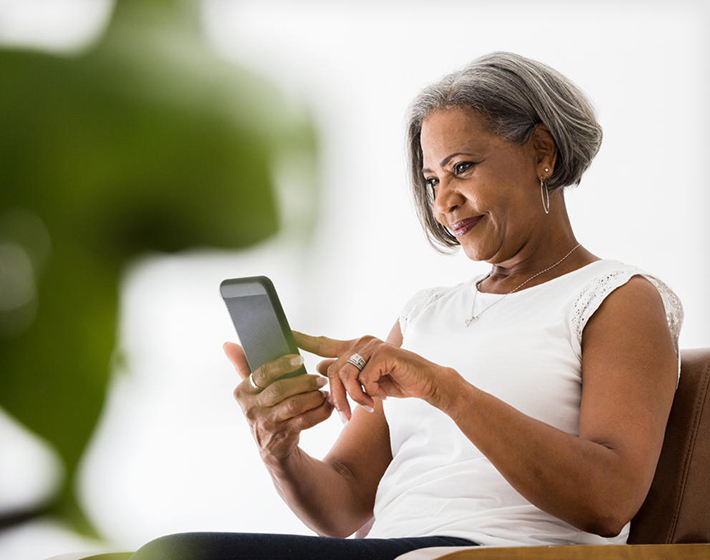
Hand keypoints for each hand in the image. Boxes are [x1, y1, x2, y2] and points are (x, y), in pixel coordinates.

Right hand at [223, 342, 333, 461]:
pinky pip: (305, 420)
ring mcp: (267, 424)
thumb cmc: (264, 410)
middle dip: (303, 381)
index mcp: (243, 393)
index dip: (282, 365)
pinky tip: (327, 404)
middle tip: (319, 378)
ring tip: (323, 390)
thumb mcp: (251, 391)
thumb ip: (242, 366)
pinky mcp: (283, 436)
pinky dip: (320, 411)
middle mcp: (252, 409)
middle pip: (280, 389)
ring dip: (313, 396)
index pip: (261, 373)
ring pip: (294, 405)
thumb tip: (228, 344)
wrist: (271, 448)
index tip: (299, 359)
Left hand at [292, 331, 454, 421]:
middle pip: (332, 370)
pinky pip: (365, 378)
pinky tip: (381, 396)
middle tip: (344, 416)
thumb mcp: (366, 381)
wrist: (427, 383)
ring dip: (354, 397)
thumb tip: (318, 368)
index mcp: (355, 347)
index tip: (286, 333)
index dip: (304, 339)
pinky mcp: (384, 354)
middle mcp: (362, 343)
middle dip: (336, 397)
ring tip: (366, 406)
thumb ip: (345, 374)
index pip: (324, 343)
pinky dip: (371, 392)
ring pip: (347, 375)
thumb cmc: (396, 382)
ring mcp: (373, 346)